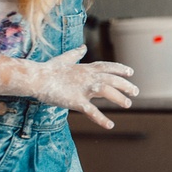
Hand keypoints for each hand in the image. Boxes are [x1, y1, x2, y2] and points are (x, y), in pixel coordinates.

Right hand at [0, 46, 138, 128]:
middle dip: (125, 85)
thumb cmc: (48, 69)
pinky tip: (110, 125)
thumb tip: (82, 47)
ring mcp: (83, 88)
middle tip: (136, 91)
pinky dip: (101, 119)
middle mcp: (88, 76)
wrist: (35, 78)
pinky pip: (91, 111)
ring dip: (119, 98)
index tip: (131, 72)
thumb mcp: (64, 59)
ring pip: (106, 92)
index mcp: (86, 68)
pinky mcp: (76, 101)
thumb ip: (75, 54)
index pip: (107, 67)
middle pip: (112, 79)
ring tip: (128, 105)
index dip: (120, 69)